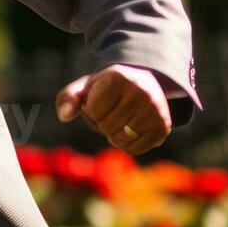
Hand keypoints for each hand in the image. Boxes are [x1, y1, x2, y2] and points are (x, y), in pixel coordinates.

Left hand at [55, 64, 171, 154]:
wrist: (143, 83)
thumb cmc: (107, 88)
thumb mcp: (85, 87)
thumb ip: (67, 98)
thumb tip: (64, 117)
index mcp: (118, 77)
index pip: (93, 111)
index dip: (91, 110)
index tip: (101, 99)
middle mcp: (141, 92)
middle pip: (106, 126)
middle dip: (102, 123)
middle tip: (112, 110)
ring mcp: (155, 110)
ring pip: (120, 140)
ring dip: (113, 135)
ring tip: (120, 118)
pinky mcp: (163, 127)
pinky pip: (135, 149)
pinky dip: (127, 144)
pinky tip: (130, 129)